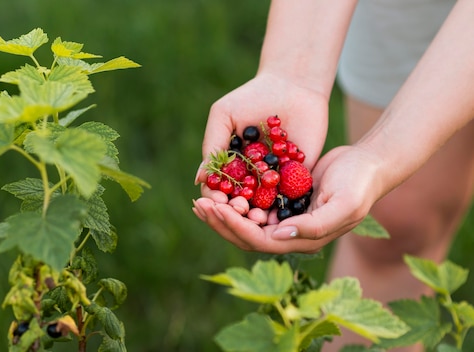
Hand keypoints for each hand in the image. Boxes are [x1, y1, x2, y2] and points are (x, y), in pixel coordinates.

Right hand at [193, 69, 328, 231]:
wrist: (294, 85)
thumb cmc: (253, 96)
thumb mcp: (224, 115)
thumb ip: (212, 145)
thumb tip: (199, 179)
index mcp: (230, 165)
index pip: (217, 190)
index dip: (215, 199)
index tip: (216, 202)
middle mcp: (250, 176)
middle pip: (239, 203)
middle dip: (236, 211)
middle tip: (238, 210)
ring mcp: (274, 179)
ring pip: (263, 206)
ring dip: (257, 215)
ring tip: (257, 217)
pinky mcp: (298, 177)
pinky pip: (290, 198)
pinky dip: (283, 207)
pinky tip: (278, 211)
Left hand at [193, 145, 383, 253]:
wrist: (368, 165)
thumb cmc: (359, 184)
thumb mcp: (343, 204)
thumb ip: (315, 225)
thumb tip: (279, 235)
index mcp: (302, 240)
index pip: (259, 240)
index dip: (235, 226)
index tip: (216, 208)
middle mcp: (290, 234)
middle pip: (245, 235)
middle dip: (221, 222)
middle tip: (199, 204)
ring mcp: (284, 219)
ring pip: (245, 222)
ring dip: (223, 212)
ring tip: (200, 200)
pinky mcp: (281, 203)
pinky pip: (251, 206)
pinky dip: (234, 199)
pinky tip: (219, 187)